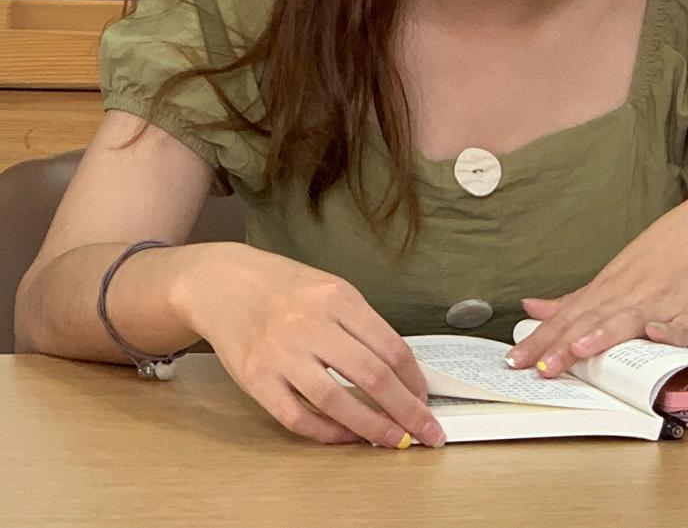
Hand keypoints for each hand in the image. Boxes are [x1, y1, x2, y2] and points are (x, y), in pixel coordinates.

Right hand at [176, 243, 445, 448]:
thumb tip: (399, 370)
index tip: (427, 400)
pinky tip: (346, 436)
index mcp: (337, 298)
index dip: (415, 380)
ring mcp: (283, 353)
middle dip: (406, 410)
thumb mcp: (330, 288)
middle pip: (372, 375)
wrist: (224, 284)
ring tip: (394, 441)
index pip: (390, 346)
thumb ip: (360, 324)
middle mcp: (312, 324)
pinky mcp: (257, 379)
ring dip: (372, 427)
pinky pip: (297, 416)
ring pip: (337, 401)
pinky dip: (326, 432)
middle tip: (427, 432)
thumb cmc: (284, 288)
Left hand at [506, 189, 687, 376]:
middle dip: (562, 347)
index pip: (566, 320)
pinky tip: (656, 336)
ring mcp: (659, 303)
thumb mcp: (613, 278)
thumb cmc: (661, 260)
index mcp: (606, 293)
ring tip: (580, 350)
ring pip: (627, 321)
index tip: (515, 360)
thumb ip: (575, 300)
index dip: (541, 340)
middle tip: (538, 368)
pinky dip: (669, 331)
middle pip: (589, 323)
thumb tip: (532, 307)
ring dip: (604, 335)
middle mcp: (627, 297)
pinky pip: (680, 324)